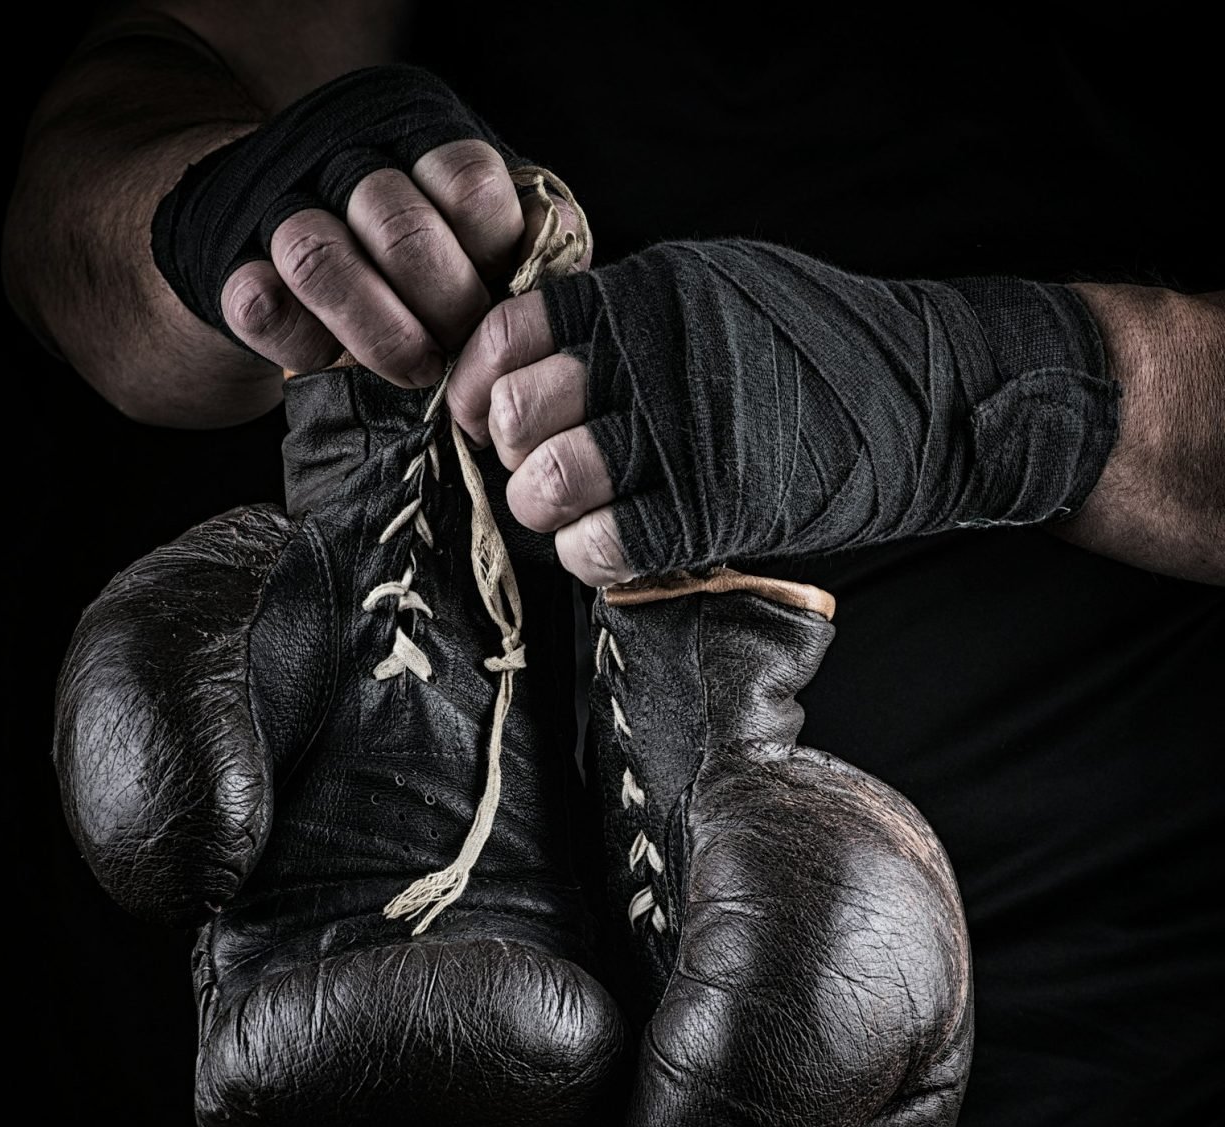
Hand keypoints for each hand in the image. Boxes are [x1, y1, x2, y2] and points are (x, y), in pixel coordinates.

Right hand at [153, 67, 585, 386]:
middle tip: (460, 353)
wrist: (275, 249)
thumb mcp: (467, 231)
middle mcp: (341, 153)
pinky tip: (328, 360)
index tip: (498, 305)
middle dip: (443, 308)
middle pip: (398, 224)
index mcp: (413, 133)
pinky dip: (296, 339)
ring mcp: (276, 203)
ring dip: (377, 331)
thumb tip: (557, 280)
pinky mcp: (226, 262)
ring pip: (318, 256)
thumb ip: (516, 243)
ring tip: (414, 372)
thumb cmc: (405, 259)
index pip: (466, 180)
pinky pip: (257, 301)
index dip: (488, 256)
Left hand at [449, 242, 1121, 584]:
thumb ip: (628, 320)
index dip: (478, 384)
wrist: (927, 399)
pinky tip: (611, 548)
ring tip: (576, 512)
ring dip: (546, 510)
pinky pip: (605, 545)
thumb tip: (530, 364)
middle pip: (519, 414)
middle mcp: (654, 358)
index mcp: (645, 295)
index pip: (510, 333)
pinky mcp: (715, 509)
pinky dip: (591, 557)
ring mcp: (685, 435)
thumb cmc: (815, 352)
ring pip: (549, 482)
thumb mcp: (716, 292)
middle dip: (514, 455)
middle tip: (542, 470)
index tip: (483, 418)